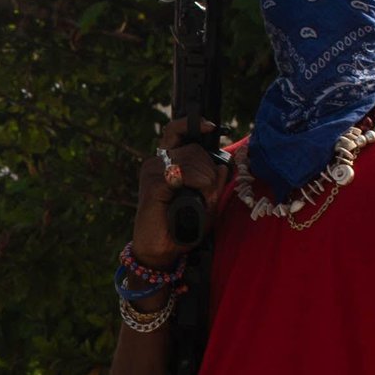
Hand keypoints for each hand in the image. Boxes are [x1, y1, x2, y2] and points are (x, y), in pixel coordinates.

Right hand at [131, 118, 227, 262]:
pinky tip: (199, 198)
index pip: (174, 132)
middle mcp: (156, 163)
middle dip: (210, 169)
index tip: (210, 126)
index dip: (190, 124)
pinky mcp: (152, 184)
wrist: (161, 249)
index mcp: (165, 163)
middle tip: (210, 193)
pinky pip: (184, 173)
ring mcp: (152, 172)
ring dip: (207, 179)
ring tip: (205, 199)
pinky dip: (199, 184)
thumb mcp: (205, 202)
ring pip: (192, 159)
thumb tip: (222, 166)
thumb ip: (214, 183)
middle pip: (195, 149)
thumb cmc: (181, 226)